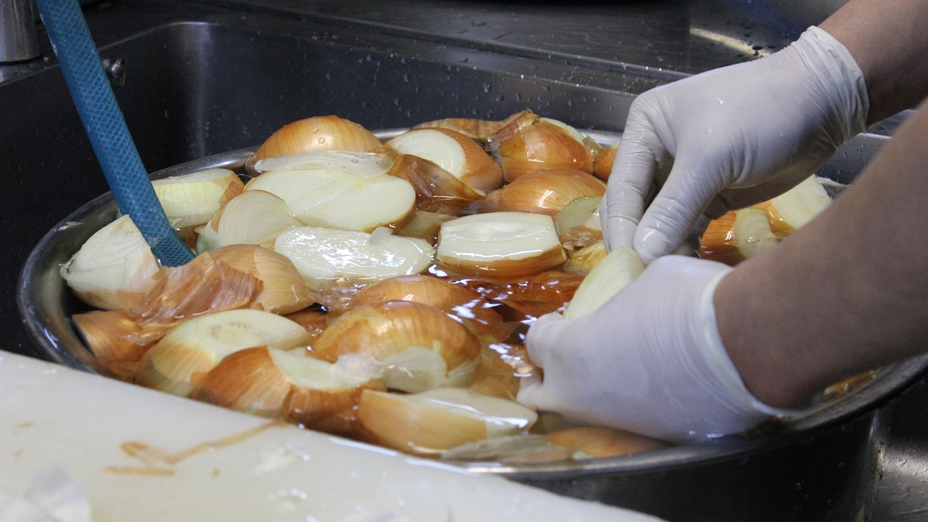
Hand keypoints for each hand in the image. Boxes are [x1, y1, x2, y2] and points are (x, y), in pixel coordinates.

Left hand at [517, 255, 790, 442]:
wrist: (745, 346)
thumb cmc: (687, 301)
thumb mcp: (648, 279)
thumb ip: (625, 296)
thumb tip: (636, 296)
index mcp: (570, 353)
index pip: (536, 345)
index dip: (547, 330)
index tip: (560, 321)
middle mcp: (584, 397)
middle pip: (540, 397)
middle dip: (544, 379)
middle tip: (562, 361)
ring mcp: (619, 423)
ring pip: (584, 415)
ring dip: (588, 394)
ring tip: (609, 373)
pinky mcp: (656, 438)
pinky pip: (629, 422)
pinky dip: (630, 406)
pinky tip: (650, 388)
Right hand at [602, 27, 867, 262]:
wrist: (825, 102)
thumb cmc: (761, 114)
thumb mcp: (712, 157)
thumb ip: (674, 207)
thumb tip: (642, 253)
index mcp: (645, 128)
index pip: (622, 189)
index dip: (623, 229)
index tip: (628, 268)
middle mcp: (657, 152)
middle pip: (636, 208)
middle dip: (640, 242)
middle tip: (643, 281)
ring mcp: (683, 176)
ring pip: (660, 221)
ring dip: (662, 248)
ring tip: (664, 281)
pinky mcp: (710, 194)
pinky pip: (686, 227)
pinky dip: (685, 246)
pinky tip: (685, 270)